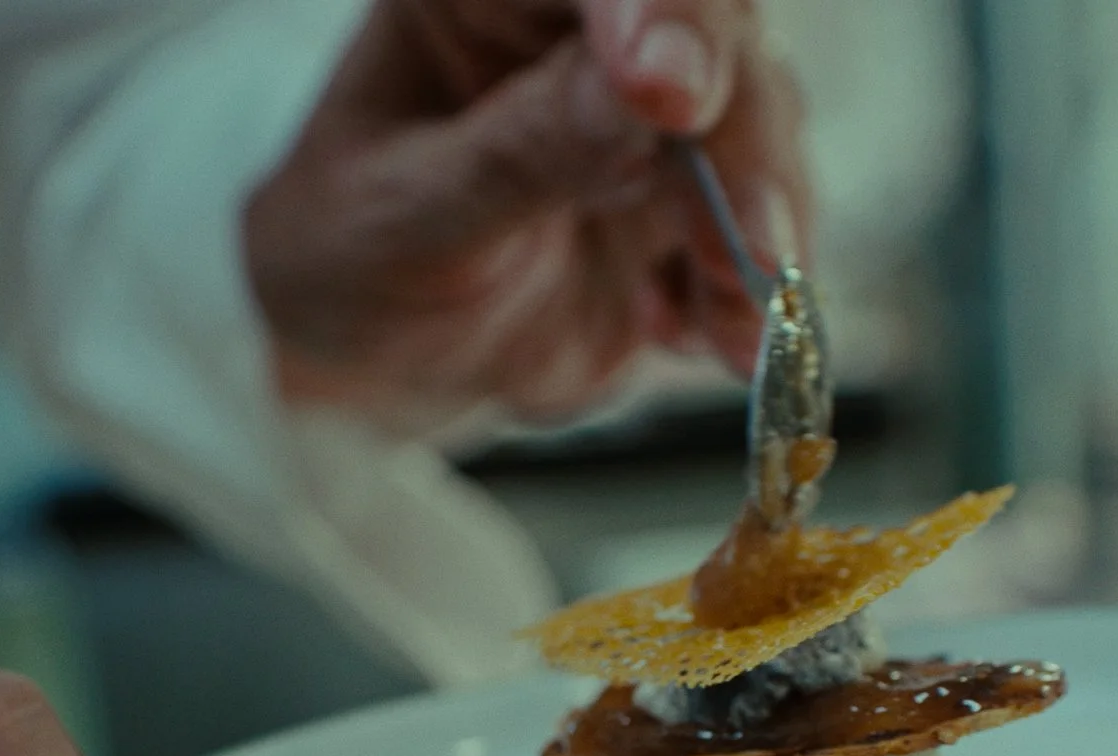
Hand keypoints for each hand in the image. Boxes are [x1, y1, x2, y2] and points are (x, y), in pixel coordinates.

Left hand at [246, 0, 808, 431]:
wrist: (373, 359)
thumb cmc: (351, 260)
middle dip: (740, 137)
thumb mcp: (405, 219)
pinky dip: (757, 286)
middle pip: (711, 28)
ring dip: (764, 223)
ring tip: (732, 317)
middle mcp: (580, 24)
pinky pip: (766, 215)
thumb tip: (646, 92)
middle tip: (752, 242)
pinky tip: (711, 338)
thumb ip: (519, 155)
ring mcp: (649, 106)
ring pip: (759, 117)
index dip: (657, 10)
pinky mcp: (696, 191)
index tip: (669, 94)